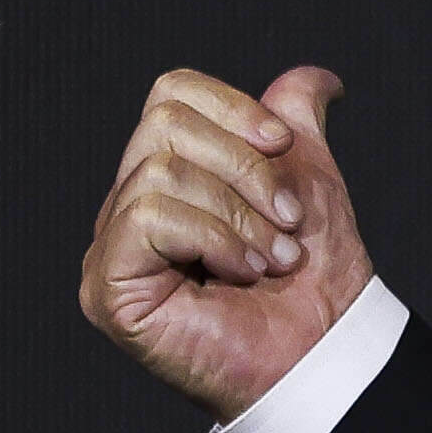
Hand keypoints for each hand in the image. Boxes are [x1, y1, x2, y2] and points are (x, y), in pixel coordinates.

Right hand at [79, 64, 374, 419]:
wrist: (325, 353)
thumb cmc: (314, 279)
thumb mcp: (310, 182)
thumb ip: (298, 123)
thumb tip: (317, 79)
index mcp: (169, 174)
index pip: (171, 95)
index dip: (233, 108)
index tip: (286, 144)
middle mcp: (130, 205)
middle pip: (164, 124)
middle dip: (245, 167)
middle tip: (288, 220)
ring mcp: (113, 248)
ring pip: (160, 172)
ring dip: (237, 213)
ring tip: (273, 258)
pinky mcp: (107, 287)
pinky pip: (149, 218)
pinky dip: (213, 238)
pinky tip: (243, 272)